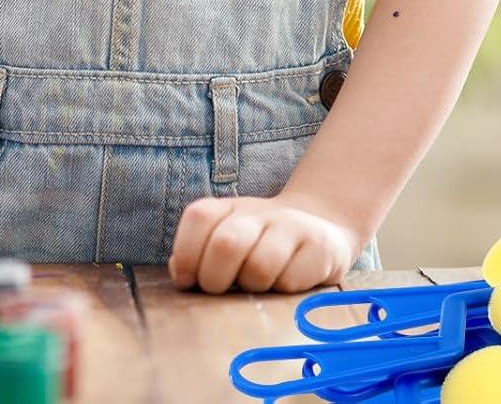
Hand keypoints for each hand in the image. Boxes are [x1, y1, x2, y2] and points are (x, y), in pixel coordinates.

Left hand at [168, 194, 361, 293]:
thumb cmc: (260, 245)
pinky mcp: (319, 247)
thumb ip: (198, 256)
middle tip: (220, 291)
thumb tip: (180, 273)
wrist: (320, 226)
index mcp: (227, 208)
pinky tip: (284, 285)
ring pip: (259, 267)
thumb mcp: (226, 241)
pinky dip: (281, 292)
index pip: (199, 217)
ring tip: (257, 286)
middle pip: (226, 243)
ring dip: (251, 288)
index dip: (187, 252)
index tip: (187, 280)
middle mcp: (257, 212)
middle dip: (215, 278)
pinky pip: (290, 281)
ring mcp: (290, 226)